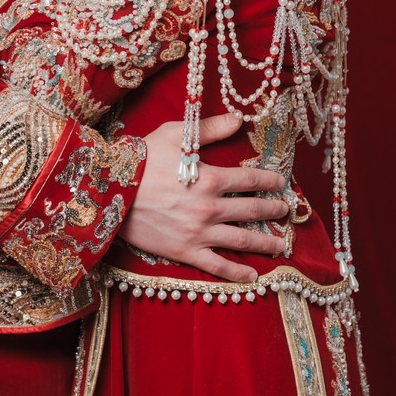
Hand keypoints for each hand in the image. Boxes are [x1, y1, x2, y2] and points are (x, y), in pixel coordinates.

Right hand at [121, 114, 287, 282]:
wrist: (111, 189)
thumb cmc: (143, 158)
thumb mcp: (176, 135)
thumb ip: (210, 129)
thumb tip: (238, 119)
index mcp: (210, 178)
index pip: (250, 179)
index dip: (269, 180)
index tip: (281, 182)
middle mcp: (210, 208)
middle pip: (251, 210)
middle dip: (272, 210)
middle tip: (285, 212)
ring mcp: (199, 232)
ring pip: (241, 240)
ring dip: (264, 243)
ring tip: (279, 245)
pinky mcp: (185, 251)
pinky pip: (217, 266)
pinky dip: (237, 272)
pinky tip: (253, 276)